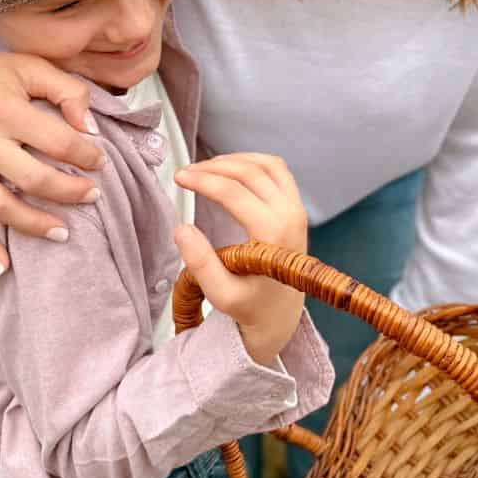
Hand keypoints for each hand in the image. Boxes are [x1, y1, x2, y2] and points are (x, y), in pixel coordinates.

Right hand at [0, 50, 106, 272]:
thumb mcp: (27, 65)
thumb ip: (65, 90)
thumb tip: (89, 127)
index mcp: (3, 109)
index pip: (56, 141)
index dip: (85, 154)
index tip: (101, 162)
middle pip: (32, 179)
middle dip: (69, 192)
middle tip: (93, 197)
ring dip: (34, 224)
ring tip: (63, 234)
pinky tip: (4, 266)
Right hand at [171, 153, 307, 366]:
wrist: (281, 316)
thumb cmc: (250, 307)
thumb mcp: (221, 294)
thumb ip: (200, 263)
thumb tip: (182, 229)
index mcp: (273, 235)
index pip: (234, 191)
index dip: (203, 179)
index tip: (179, 178)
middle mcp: (290, 216)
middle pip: (250, 172)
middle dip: (214, 166)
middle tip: (187, 172)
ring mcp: (297, 210)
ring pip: (267, 165)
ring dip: (235, 160)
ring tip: (206, 168)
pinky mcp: (296, 208)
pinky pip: (278, 172)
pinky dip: (253, 162)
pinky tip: (231, 169)